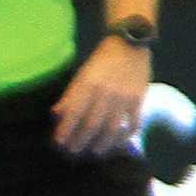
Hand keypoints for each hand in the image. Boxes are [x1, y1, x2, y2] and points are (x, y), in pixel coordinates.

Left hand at [50, 38, 150, 155]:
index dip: (66, 130)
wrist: (129, 43)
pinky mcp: (138, 98)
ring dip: (103, 142)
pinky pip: (133, 122)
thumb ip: (70, 95)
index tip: (59, 142)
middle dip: (81, 140)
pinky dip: (126, 135)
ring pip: (112, 127)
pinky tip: (119, 142)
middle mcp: (105, 92)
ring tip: (96, 152)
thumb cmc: (102, 60)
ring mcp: (123, 96)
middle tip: (74, 151)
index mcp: (88, 84)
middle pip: (91, 124)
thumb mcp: (82, 74)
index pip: (74, 113)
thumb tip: (56, 114)